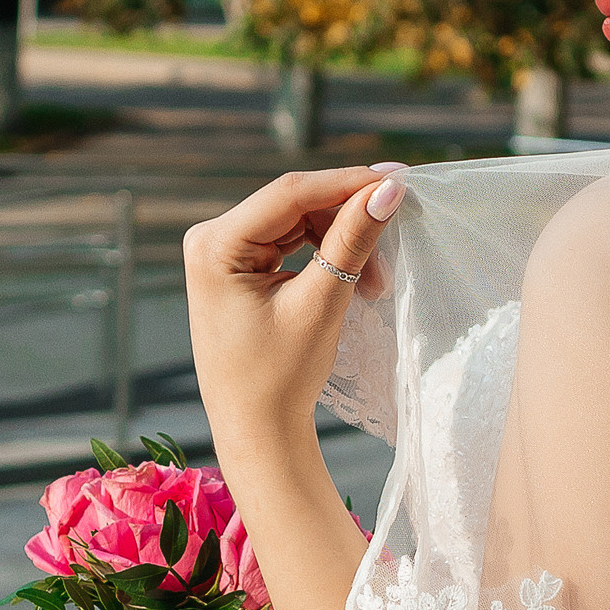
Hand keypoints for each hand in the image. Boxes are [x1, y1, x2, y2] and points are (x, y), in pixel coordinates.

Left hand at [183, 164, 405, 449]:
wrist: (258, 428)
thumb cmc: (280, 376)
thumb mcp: (320, 303)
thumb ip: (352, 240)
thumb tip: (389, 189)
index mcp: (214, 244)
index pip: (290, 193)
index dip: (347, 183)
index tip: (398, 180)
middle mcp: (211, 238)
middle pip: (295, 205)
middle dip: (348, 221)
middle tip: (394, 244)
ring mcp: (223, 251)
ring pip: (299, 222)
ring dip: (342, 242)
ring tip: (375, 284)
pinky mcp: (240, 266)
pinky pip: (292, 242)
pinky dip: (327, 255)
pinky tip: (355, 279)